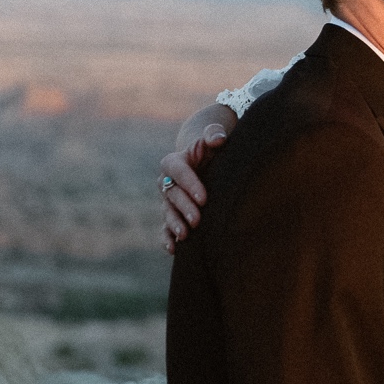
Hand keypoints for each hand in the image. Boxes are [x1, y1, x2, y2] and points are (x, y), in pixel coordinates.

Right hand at [160, 103, 236, 253]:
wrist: (202, 161)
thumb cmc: (209, 149)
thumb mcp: (211, 138)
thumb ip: (213, 134)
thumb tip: (219, 139)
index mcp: (173, 162)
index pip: (179, 171)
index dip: (190, 184)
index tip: (204, 198)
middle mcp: (166, 181)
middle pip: (173, 195)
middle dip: (184, 208)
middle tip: (197, 220)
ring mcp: (167, 199)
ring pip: (168, 213)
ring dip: (175, 224)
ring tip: (185, 235)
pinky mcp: (171, 213)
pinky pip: (165, 227)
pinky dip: (167, 238)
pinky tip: (173, 249)